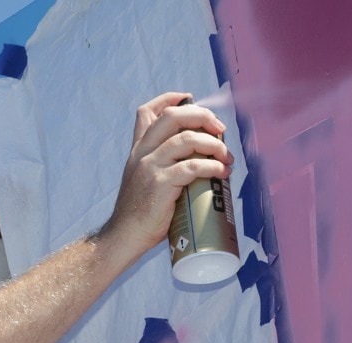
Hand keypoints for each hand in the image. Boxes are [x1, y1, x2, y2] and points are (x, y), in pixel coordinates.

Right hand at [101, 91, 234, 252]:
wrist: (124, 235)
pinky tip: (222, 172)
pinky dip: (213, 167)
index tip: (190, 98)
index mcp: (138, 150)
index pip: (148, 112)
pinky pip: (192, 166)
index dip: (170, 98)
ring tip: (227, 157)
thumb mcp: (143, 179)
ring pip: (187, 139)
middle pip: (173, 116)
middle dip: (202, 116)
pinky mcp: (160, 184)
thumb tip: (199, 157)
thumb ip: (162, 164)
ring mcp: (150, 167)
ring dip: (214, 144)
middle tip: (219, 129)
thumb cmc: (140, 211)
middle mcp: (142, 153)